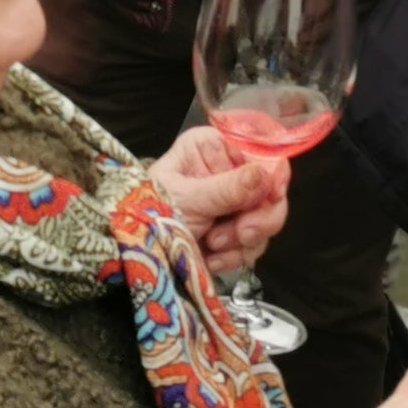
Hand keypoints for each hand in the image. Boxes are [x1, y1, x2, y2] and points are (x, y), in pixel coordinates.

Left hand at [153, 124, 288, 276]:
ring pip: (267, 220)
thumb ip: (228, 188)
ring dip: (242, 240)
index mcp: (212, 148)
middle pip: (271, 189)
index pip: (259, 150)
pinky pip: (255, 244)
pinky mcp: (233, 233)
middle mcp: (227, 171)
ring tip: (213, 245)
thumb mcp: (187, 198)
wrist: (134, 254)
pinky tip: (213, 258)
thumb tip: (266, 173)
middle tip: (242, 233)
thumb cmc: (148, 214)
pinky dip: (236, 256)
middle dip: (258, 217)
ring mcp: (232, 204)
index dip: (273, 173)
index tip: (273, 194)